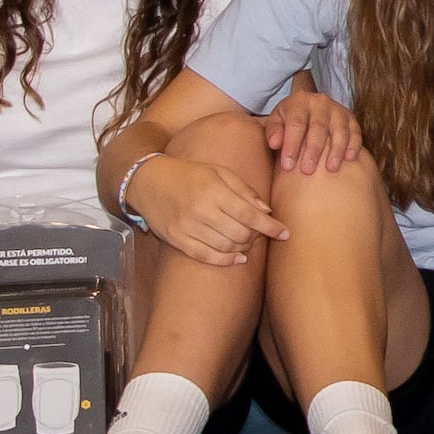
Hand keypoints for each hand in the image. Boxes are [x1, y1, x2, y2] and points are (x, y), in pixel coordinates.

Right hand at [125, 143, 284, 265]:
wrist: (148, 182)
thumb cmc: (189, 174)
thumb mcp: (218, 172)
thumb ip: (244, 190)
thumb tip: (266, 211)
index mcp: (213, 190)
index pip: (249, 214)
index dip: (270, 226)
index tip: (285, 233)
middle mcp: (200, 211)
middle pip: (239, 234)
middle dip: (257, 237)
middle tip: (262, 234)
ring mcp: (187, 227)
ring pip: (225, 247)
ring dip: (244, 248)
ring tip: (249, 243)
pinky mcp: (176, 240)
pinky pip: (205, 256)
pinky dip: (225, 261)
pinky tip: (238, 259)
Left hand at [267, 89, 362, 176]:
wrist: (308, 110)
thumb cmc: (289, 122)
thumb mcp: (277, 122)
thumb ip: (274, 132)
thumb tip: (274, 144)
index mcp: (299, 101)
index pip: (296, 124)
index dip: (292, 145)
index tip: (287, 166)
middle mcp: (320, 102)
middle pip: (318, 127)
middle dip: (313, 150)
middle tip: (307, 171)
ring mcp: (338, 110)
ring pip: (339, 130)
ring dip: (336, 150)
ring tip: (331, 169)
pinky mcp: (351, 119)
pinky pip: (355, 132)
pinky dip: (353, 145)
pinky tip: (349, 159)